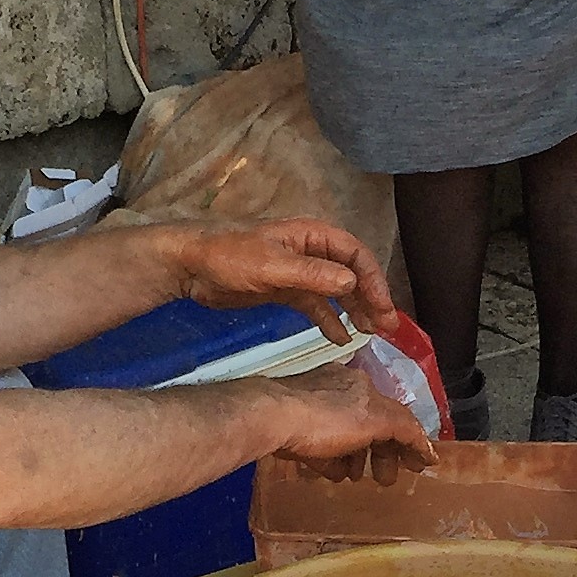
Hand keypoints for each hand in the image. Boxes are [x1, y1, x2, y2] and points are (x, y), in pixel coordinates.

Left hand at [165, 217, 400, 340]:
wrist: (189, 266)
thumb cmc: (228, 255)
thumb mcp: (271, 265)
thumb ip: (311, 273)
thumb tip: (351, 281)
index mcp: (311, 236)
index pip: (356, 255)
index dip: (374, 279)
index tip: (382, 307)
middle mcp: (310, 252)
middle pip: (351, 274)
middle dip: (371, 298)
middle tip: (387, 327)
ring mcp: (298, 273)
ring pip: (337, 292)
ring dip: (355, 311)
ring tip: (371, 334)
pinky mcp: (285, 291)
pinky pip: (316, 307)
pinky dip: (329, 321)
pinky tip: (340, 340)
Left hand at [253, 366, 435, 473]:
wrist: (271, 418)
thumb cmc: (326, 418)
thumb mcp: (375, 419)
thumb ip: (404, 430)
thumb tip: (428, 447)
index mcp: (362, 385)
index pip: (396, 414)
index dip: (412, 440)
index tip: (419, 465)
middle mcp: (339, 391)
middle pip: (371, 427)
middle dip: (382, 454)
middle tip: (386, 480)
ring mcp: (315, 408)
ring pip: (345, 437)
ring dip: (357, 459)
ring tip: (357, 479)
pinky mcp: (294, 426)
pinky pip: (320, 445)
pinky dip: (331, 460)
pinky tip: (333, 475)